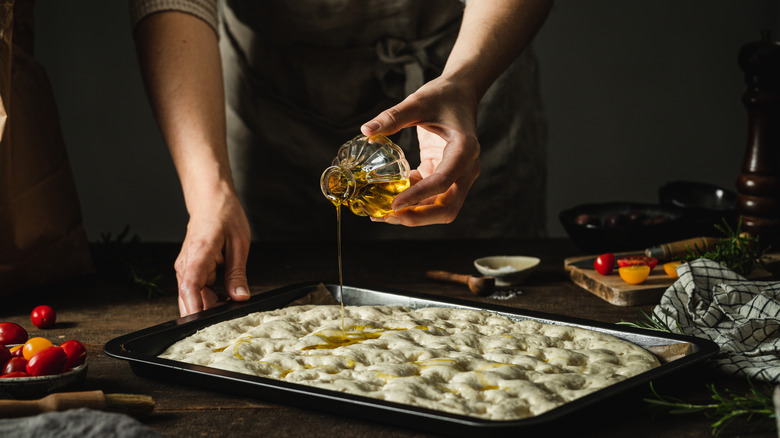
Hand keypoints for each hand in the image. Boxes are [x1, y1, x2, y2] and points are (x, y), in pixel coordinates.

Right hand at [174, 190, 250, 315]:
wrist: (210, 200)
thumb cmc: (224, 215)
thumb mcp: (239, 244)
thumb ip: (237, 273)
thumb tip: (240, 297)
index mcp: (199, 254)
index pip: (190, 287)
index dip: (195, 309)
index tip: (203, 325)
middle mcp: (186, 264)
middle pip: (191, 299)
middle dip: (208, 313)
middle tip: (232, 318)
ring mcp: (186, 268)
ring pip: (195, 298)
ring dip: (211, 305)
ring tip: (233, 302)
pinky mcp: (191, 270)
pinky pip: (198, 291)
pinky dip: (211, 297)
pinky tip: (227, 296)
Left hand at [361, 76, 480, 225]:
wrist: (460, 92)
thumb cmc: (443, 95)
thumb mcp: (418, 102)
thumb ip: (394, 116)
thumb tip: (366, 130)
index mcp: (465, 149)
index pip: (443, 181)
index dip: (418, 195)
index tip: (394, 204)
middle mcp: (466, 168)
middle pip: (447, 207)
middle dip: (418, 216)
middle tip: (387, 216)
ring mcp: (458, 175)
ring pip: (440, 208)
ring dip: (414, 214)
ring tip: (382, 213)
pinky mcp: (445, 175)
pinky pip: (430, 196)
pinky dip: (412, 201)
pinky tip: (389, 198)